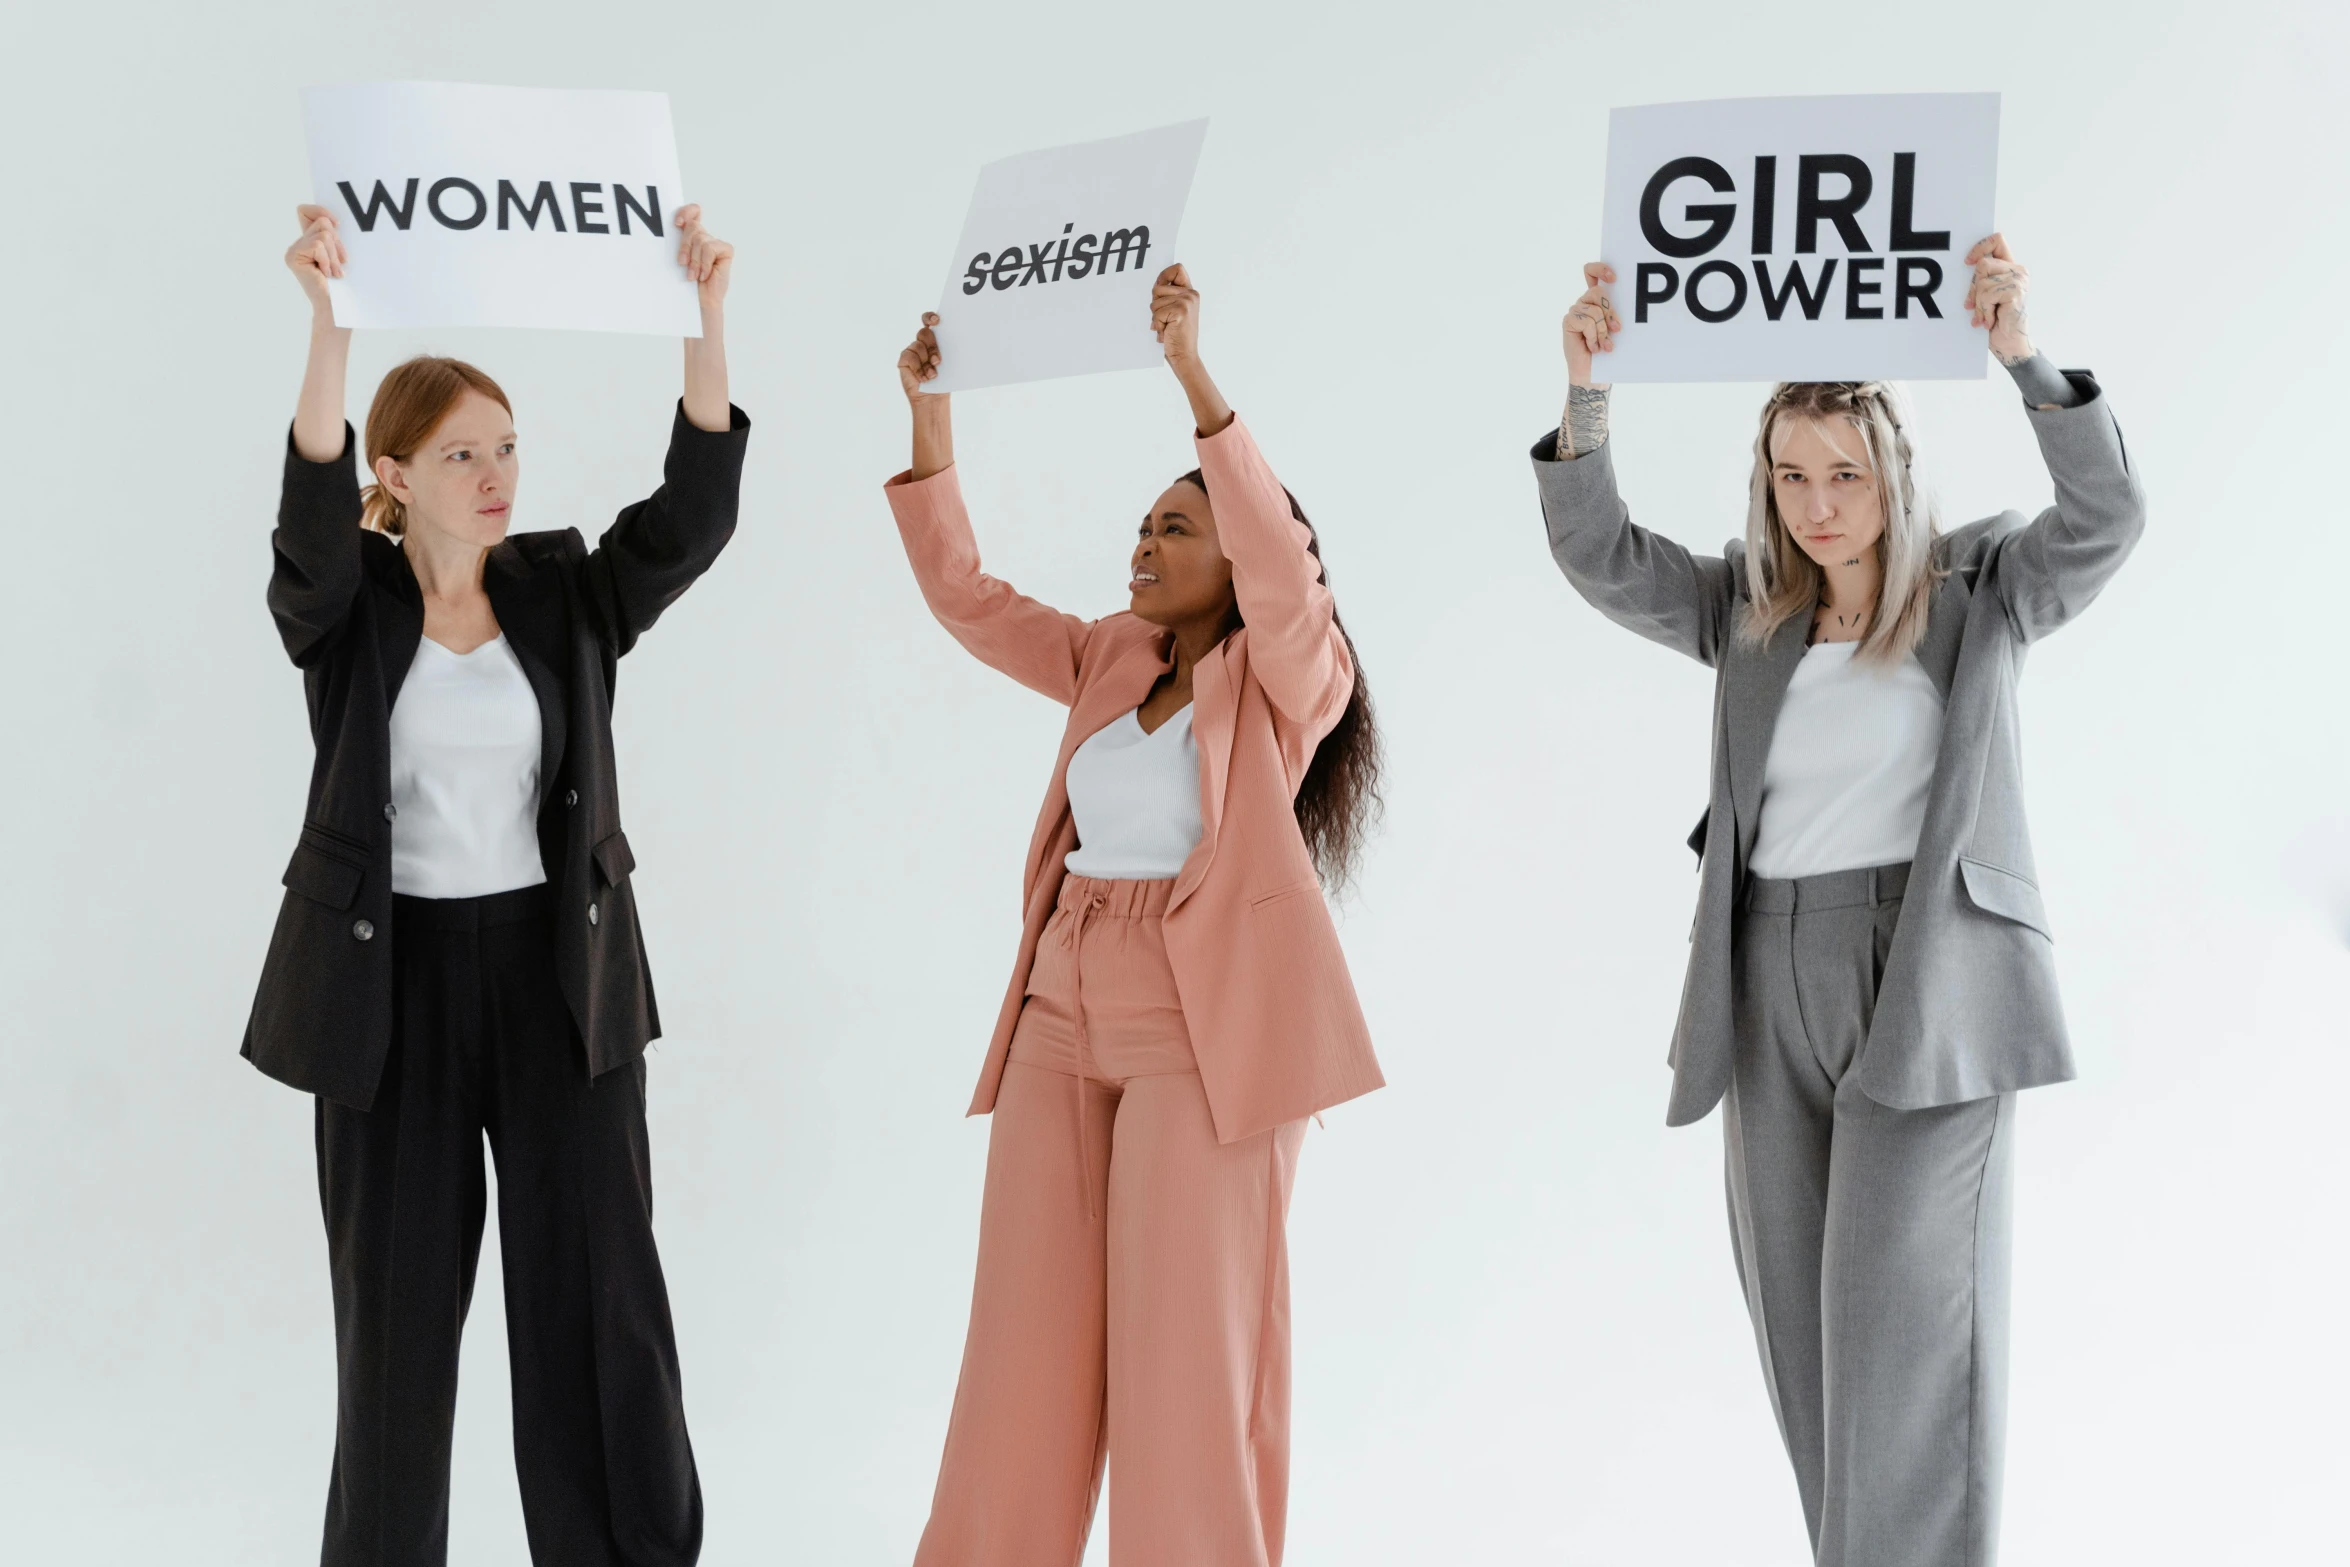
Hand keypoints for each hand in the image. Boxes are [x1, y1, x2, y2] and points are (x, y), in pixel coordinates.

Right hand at [286, 205, 344, 317]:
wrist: (336, 306)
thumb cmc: (342, 284)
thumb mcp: (339, 254)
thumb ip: (332, 237)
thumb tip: (334, 221)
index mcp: (308, 241)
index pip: (305, 211)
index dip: (321, 211)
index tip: (338, 225)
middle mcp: (298, 244)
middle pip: (322, 222)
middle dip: (338, 243)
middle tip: (340, 264)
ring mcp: (293, 250)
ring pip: (323, 235)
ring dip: (334, 255)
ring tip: (333, 272)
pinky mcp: (293, 257)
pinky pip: (317, 246)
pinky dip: (327, 260)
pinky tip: (325, 274)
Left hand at [675, 204, 732, 312]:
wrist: (700, 301)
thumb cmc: (687, 283)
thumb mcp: (677, 259)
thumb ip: (677, 243)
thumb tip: (674, 230)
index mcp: (691, 236)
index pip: (693, 212)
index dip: (686, 212)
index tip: (677, 224)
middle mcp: (704, 237)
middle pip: (693, 226)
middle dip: (684, 246)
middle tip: (682, 263)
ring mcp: (715, 244)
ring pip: (700, 239)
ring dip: (694, 260)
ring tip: (692, 275)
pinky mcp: (725, 250)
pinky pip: (710, 248)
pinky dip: (704, 264)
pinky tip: (705, 275)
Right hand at [898, 312, 941, 403]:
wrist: (933, 398)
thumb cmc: (944, 380)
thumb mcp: (950, 363)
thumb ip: (950, 349)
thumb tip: (961, 338)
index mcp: (935, 339)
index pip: (929, 321)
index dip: (930, 317)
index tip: (937, 320)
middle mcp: (922, 343)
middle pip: (924, 333)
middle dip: (933, 346)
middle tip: (938, 360)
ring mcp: (912, 351)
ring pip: (918, 346)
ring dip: (927, 361)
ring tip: (933, 374)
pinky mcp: (904, 360)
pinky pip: (910, 357)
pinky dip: (919, 369)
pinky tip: (924, 378)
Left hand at [1150, 263, 1200, 366]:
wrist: (1184, 357)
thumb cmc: (1175, 337)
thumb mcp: (1172, 312)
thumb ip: (1167, 297)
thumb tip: (1154, 286)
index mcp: (1190, 293)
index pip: (1177, 268)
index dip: (1164, 276)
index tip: (1158, 288)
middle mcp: (1191, 294)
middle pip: (1158, 287)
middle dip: (1155, 305)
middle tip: (1165, 320)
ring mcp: (1187, 301)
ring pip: (1155, 302)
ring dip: (1156, 317)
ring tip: (1167, 327)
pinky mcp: (1181, 310)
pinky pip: (1156, 313)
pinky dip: (1158, 325)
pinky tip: (1167, 332)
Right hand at [1562, 263, 1618, 387]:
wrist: (1592, 374)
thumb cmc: (1607, 351)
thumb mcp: (1614, 328)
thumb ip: (1614, 312)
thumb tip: (1628, 302)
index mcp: (1595, 300)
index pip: (1591, 272)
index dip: (1601, 268)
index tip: (1614, 278)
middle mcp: (1584, 303)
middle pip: (1597, 292)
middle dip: (1610, 312)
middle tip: (1617, 329)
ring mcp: (1575, 312)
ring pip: (1594, 310)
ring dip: (1603, 331)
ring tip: (1605, 346)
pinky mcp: (1569, 322)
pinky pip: (1587, 322)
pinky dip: (1594, 337)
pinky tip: (1593, 348)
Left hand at [1963, 234, 2031, 364]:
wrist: (2009, 343)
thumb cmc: (1994, 320)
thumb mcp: (1984, 296)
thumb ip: (1981, 279)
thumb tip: (1967, 264)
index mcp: (2010, 267)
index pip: (1997, 240)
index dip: (1980, 247)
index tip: (1967, 262)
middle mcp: (2018, 270)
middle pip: (1982, 264)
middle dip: (1973, 289)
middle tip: (1974, 307)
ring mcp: (2020, 280)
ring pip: (1982, 282)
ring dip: (1978, 304)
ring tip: (1985, 316)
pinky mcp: (2016, 291)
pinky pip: (1987, 295)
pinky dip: (1983, 311)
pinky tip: (1990, 320)